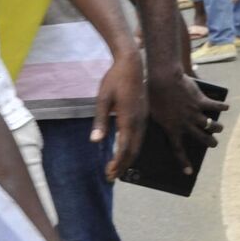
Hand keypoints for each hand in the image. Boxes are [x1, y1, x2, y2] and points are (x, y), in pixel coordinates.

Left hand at [93, 47, 146, 180]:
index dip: (117, 162)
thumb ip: (100, 121)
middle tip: (111, 177)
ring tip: (117, 168)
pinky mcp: (144, 113)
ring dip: (129, 157)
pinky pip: (141, 135)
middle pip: (134, 149)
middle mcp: (139, 120)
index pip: (124, 147)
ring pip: (139, 144)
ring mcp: (144, 117)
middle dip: (123, 165)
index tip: (108, 173)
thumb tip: (95, 141)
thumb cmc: (114, 80)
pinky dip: (133, 147)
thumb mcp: (102, 99)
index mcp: (128, 118)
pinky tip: (126, 150)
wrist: (132, 64)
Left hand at [147, 70, 227, 174]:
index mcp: (171, 128)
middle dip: (209, 142)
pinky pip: (215, 106)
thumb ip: (160, 121)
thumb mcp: (151, 113)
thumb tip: (161, 126)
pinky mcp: (200, 101)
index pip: (178, 150)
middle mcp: (185, 123)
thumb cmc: (152, 95)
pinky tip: (226, 107)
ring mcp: (194, 112)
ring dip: (217, 127)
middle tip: (213, 144)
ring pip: (211, 125)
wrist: (162, 80)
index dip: (184, 162)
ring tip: (220, 128)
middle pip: (201, 138)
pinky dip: (222, 107)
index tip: (189, 172)